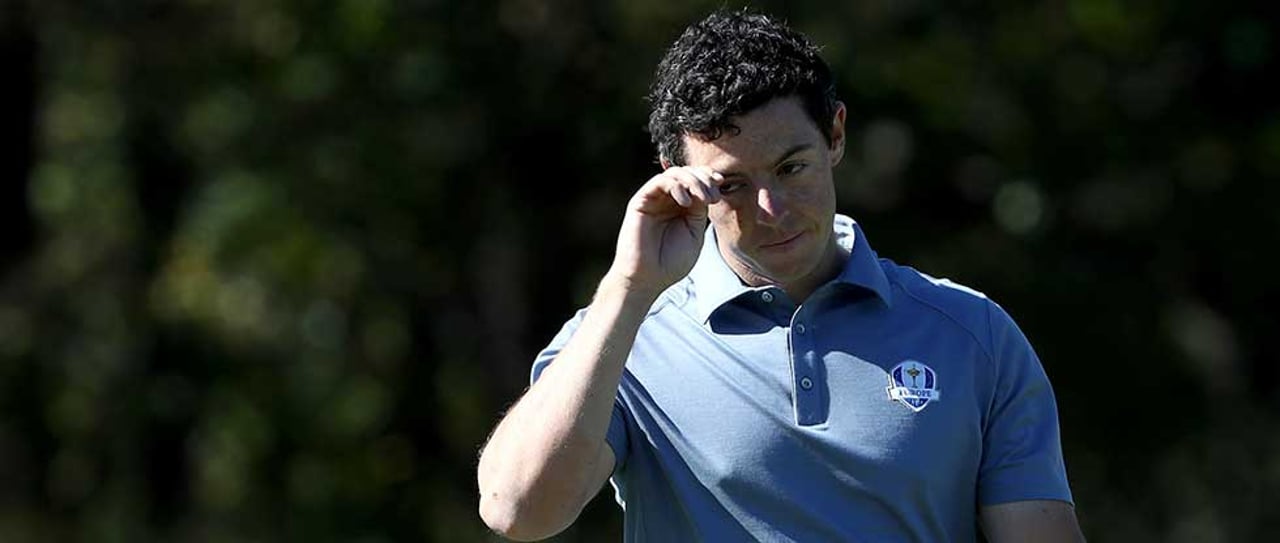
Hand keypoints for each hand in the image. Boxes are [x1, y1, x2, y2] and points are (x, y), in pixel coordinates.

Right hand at [607, 166, 721, 296]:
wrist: (648, 279)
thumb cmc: (670, 262)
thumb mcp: (694, 233)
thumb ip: (699, 210)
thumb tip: (706, 189)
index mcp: (681, 207)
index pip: (695, 181)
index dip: (708, 177)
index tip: (721, 184)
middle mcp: (666, 200)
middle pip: (686, 173)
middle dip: (703, 178)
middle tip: (713, 196)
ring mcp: (653, 200)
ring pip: (673, 174)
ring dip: (692, 181)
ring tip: (702, 198)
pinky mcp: (640, 202)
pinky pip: (658, 182)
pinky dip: (675, 186)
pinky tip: (686, 202)